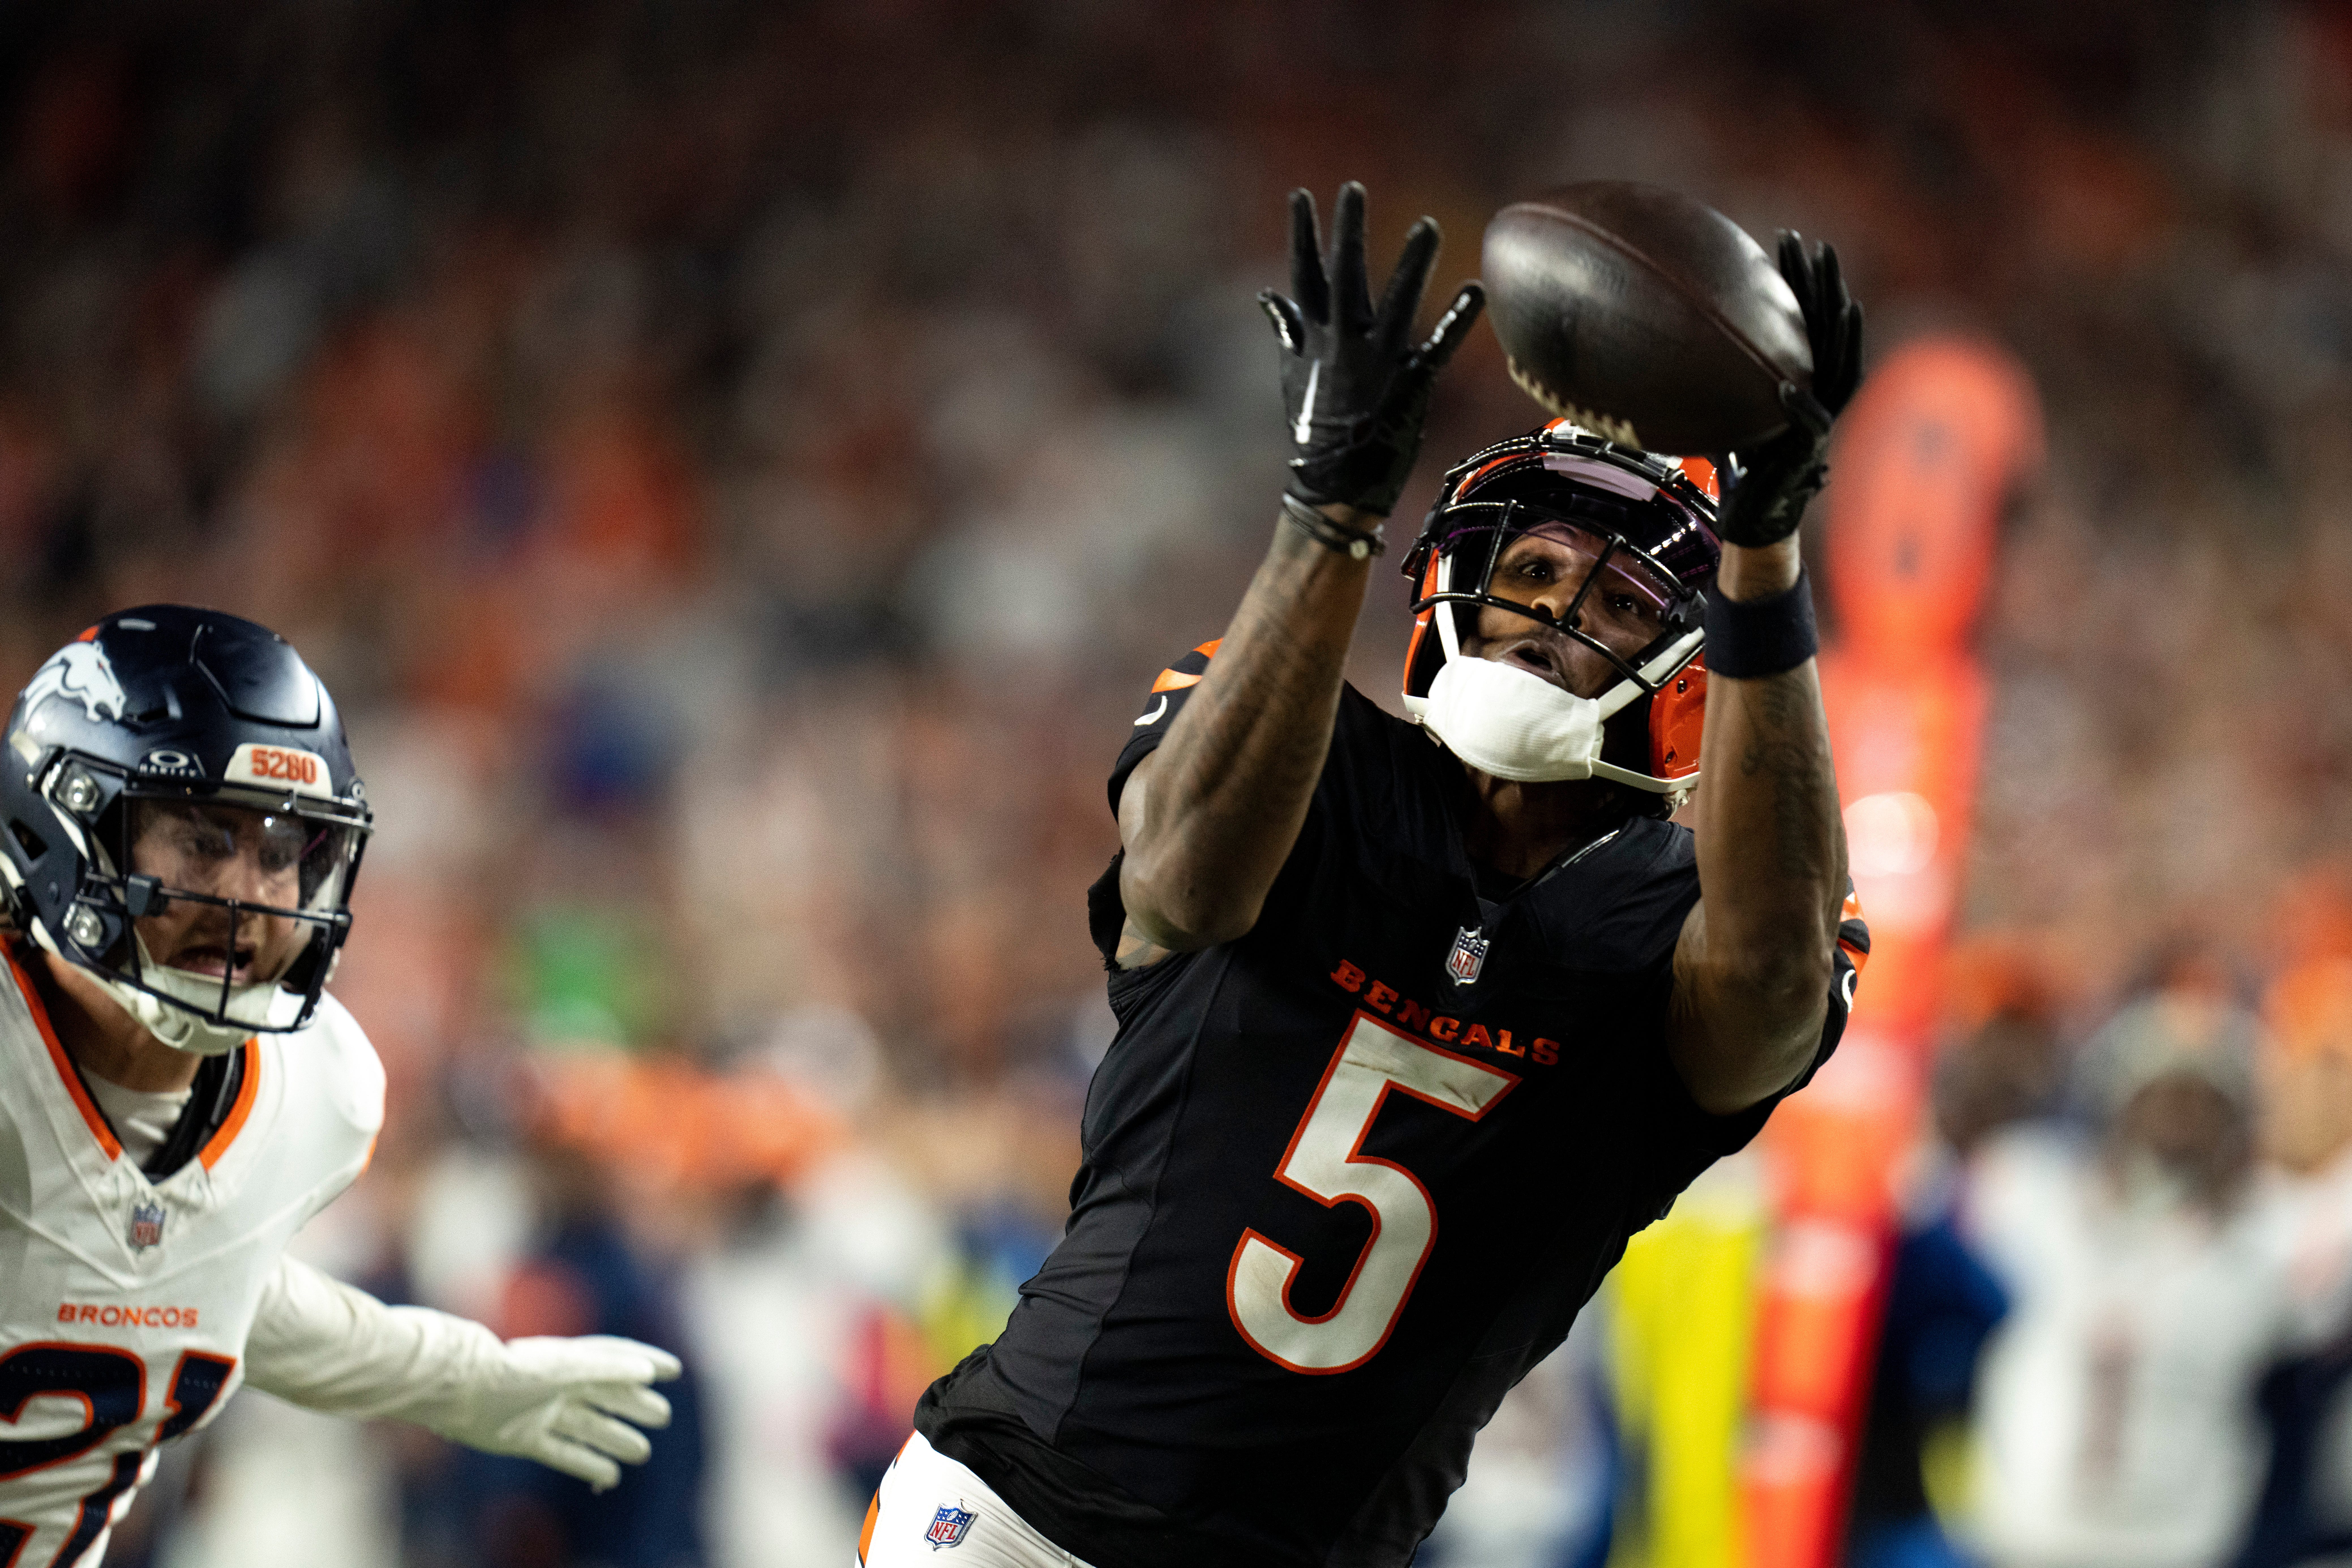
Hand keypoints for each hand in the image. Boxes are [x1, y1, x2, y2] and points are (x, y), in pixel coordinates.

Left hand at [429, 1334, 682, 1490]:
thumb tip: (646, 1372)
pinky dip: (585, 1463)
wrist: (462, 1391)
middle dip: (634, 1406)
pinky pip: (563, 1452)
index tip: (674, 1370)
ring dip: (615, 1438)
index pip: (617, 1358)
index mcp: (571, 1360)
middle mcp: (559, 1385)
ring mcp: (542, 1412)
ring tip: (642, 1451)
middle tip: (663, 1417)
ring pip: (588, 1427)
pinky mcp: (525, 1438)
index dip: (647, 1362)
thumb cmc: (515, 1372)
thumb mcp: (566, 1366)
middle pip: (605, 1396)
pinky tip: (608, 1477)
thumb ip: (606, 1369)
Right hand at [1258, 182, 1483, 517]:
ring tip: (1428, 224)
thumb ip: (1287, 331)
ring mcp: (1377, 361)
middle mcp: (1343, 342)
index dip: (1303, 234)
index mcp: (1315, 337)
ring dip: (1413, 261)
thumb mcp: (1291, 376)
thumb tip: (1267, 297)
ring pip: (1396, 300)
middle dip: (1349, 230)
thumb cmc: (1311, 430)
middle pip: (1346, 274)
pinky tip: (1476, 288)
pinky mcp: (1410, 381)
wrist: (1332, 483)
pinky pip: (1438, 345)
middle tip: (1354, 189)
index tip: (1302, 196)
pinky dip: (1457, 317)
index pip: (1305, 274)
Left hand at [1714, 232, 1863, 547]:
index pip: (1805, 315)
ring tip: (1840, 300)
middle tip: (1815, 246)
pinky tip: (1788, 384)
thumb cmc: (1739, 455)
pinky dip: (1801, 404)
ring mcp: (1819, 421)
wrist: (1750, 513)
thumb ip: (1718, 372)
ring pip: (1841, 369)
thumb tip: (1671, 336)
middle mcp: (1818, 391)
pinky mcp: (1807, 453)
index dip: (1799, 278)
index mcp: (1801, 374)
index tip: (1786, 239)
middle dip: (1826, 286)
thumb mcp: (1725, 402)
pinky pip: (1810, 424)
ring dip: (1839, 335)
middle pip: (1830, 329)